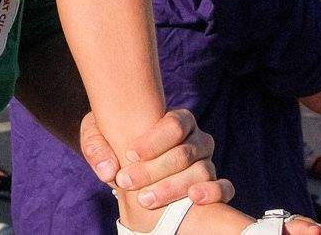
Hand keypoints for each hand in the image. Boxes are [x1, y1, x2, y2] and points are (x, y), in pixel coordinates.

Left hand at [81, 107, 229, 209]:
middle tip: (126, 181)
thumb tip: (108, 171)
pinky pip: (224, 188)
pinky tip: (194, 199)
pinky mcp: (214, 184)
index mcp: (177, 120)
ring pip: (200, 172)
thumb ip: (97, 147)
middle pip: (184, 153)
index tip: (130, 153)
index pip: (175, 125)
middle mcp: (197, 139)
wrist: (128, 159)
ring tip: (146, 198)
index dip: (155, 140)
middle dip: (154, 170)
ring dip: (172, 187)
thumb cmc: (113, 140)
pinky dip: (213, 193)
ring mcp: (207, 162)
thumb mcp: (96, 135)